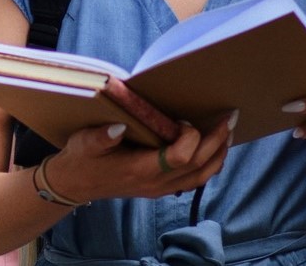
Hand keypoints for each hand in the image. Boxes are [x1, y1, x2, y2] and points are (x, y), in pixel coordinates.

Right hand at [38, 115, 238, 203]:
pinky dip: (209, 164)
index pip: (179, 158)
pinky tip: (213, 148)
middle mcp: (155, 183)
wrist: (75, 184)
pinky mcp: (161, 188)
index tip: (185, 119)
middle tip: (230, 117)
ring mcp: (160, 188)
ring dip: (218, 154)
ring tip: (229, 132)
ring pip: (201, 177)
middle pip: (198, 166)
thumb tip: (118, 126)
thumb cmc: (81, 158)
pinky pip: (194, 180)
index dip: (190, 137)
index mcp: (139, 170)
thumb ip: (100, 136)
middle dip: (217, 141)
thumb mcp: (84, 142)